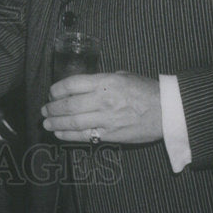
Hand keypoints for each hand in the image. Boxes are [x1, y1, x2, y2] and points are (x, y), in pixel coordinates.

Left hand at [40, 71, 161, 143]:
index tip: (51, 93)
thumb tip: (84, 85)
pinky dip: (69, 136)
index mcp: (105, 82)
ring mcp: (107, 119)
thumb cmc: (146, 90)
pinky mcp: (112, 135)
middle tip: (44, 110)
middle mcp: (103, 100)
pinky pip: (85, 136)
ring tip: (46, 123)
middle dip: (53, 108)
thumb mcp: (123, 76)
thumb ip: (102, 80)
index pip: (72, 84)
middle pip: (69, 105)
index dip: (57, 89)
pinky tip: (59, 134)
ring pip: (74, 122)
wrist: (168, 111)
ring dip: (56, 123)